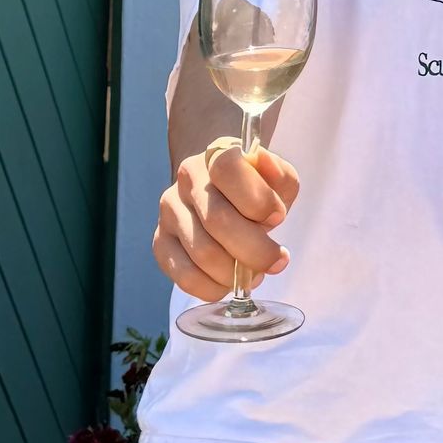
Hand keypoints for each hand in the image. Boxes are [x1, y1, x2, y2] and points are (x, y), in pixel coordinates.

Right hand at [152, 136, 300, 301]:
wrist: (220, 195)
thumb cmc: (254, 190)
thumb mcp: (276, 180)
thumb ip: (281, 180)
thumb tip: (268, 181)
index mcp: (216, 155)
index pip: (227, 169)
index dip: (258, 199)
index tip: (279, 217)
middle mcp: (186, 180)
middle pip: (218, 220)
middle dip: (256, 250)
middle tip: (277, 260)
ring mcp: (169, 212)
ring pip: (203, 253)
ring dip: (236, 272)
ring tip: (255, 273)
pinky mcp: (160, 243)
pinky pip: (184, 276)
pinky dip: (214, 287)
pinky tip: (229, 282)